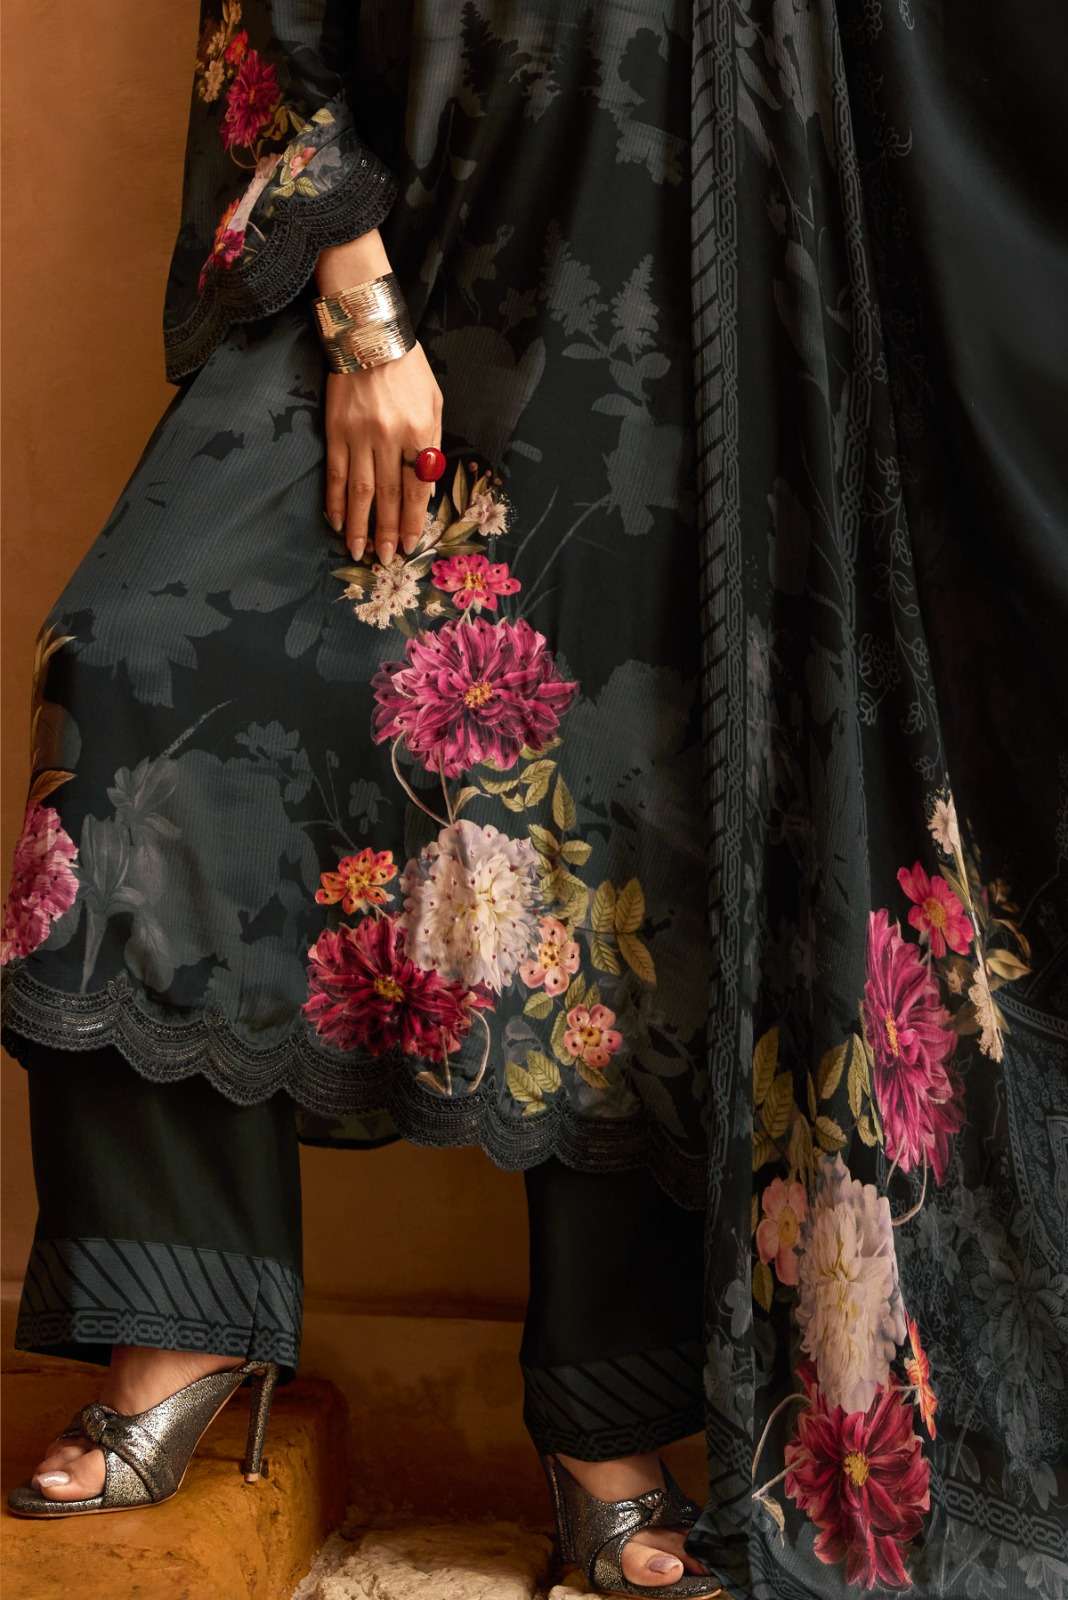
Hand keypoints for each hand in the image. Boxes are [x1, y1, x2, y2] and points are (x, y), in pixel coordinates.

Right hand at [315, 229, 442, 565]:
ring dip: (359, 527)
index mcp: (421, 432)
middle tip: (386, 560)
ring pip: (359, 492)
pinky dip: (334, 501)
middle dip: (388, 533)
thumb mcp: (435, 403)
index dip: (414, 521)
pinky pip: (334, 473)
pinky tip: (335, 521)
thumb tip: (427, 488)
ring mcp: (359, 436)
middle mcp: (390, 438)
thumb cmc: (408, 368)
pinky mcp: (335, 430)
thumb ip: (433, 444)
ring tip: (357, 552)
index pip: (418, 489)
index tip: (412, 545)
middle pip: (389, 497)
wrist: (368, 332)